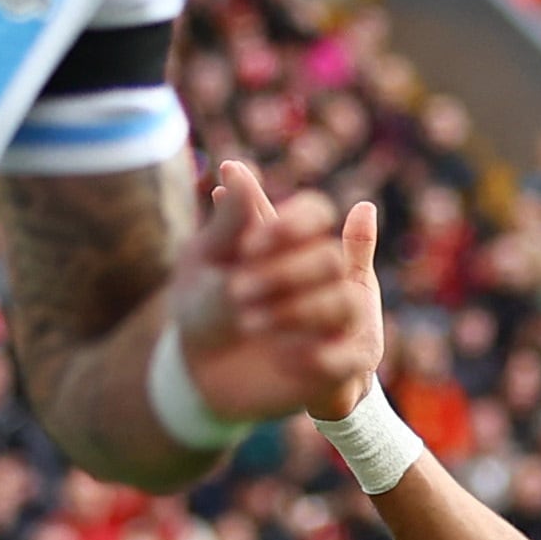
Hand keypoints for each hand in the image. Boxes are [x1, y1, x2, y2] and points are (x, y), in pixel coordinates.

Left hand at [173, 158, 378, 428]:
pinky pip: (344, 356)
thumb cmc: (204, 306)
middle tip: (237, 292)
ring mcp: (331, 320)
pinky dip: (312, 353)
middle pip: (328, 260)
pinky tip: (277, 355)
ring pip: (342, 303)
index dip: (290, 225)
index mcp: (290, 241)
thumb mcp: (207, 263)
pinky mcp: (335, 364)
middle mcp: (318, 276)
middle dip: (283, 274)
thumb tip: (233, 166)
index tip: (248, 248)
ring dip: (295, 311)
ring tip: (247, 323)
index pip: (316, 212)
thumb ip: (229, 223)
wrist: (196, 373)